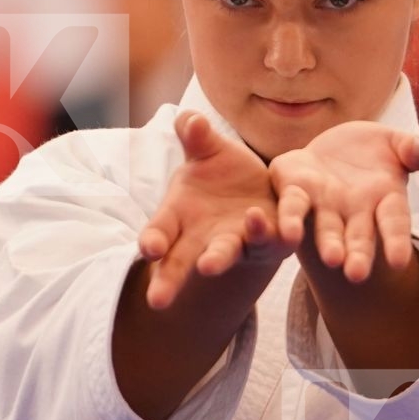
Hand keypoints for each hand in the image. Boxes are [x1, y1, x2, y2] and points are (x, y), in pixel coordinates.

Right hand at [136, 111, 292, 309]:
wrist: (263, 190)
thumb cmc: (221, 173)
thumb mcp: (208, 151)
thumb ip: (197, 138)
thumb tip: (190, 119)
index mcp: (178, 216)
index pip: (160, 231)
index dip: (152, 241)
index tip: (147, 249)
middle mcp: (203, 236)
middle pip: (181, 261)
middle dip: (170, 279)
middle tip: (157, 300)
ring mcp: (237, 241)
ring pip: (225, 253)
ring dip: (217, 259)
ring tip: (208, 265)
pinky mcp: (271, 241)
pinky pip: (269, 239)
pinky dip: (266, 233)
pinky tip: (267, 223)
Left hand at [268, 122, 418, 282]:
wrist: (335, 150)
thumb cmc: (375, 152)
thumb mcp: (398, 145)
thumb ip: (414, 150)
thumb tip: (417, 149)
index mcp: (384, 200)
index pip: (394, 222)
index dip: (396, 241)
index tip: (398, 262)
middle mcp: (353, 210)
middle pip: (358, 236)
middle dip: (358, 254)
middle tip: (356, 274)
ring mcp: (323, 203)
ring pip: (326, 227)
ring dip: (328, 244)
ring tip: (330, 259)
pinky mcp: (293, 188)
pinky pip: (291, 204)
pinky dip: (289, 218)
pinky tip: (287, 233)